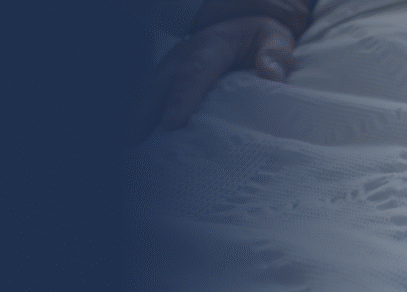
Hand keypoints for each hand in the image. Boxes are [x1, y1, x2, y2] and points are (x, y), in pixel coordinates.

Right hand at [134, 0, 308, 142]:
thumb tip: (272, 75)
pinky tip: (136, 145)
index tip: (172, 124)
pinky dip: (138, 119)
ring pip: (146, 93)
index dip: (181, 97)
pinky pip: (147, 99)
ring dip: (135, 120)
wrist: (242, 25)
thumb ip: (276, 53)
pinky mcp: (165, 78)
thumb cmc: (259, 36)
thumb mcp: (275, 36)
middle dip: (144, 114)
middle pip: (159, 85)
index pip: (194, 71)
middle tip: (135, 145)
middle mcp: (183, 54)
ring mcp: (170, 67)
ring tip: (130, 151)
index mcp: (211, 45)